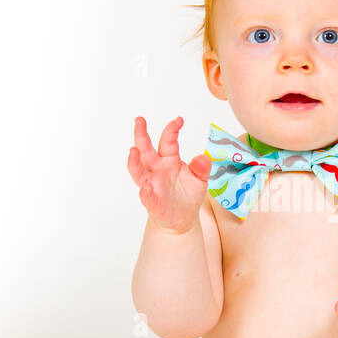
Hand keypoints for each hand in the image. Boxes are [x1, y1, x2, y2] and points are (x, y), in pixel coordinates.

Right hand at [127, 116, 211, 233]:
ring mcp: (151, 184)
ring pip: (138, 171)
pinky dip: (145, 192)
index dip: (172, 130)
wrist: (182, 217)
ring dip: (134, 161)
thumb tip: (204, 157)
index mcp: (168, 159)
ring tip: (133, 151)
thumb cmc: (188, 194)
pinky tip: (146, 188)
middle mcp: (156, 169)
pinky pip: (146, 196)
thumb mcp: (200, 179)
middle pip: (145, 149)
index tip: (179, 120)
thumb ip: (202, 168)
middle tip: (139, 120)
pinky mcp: (152, 201)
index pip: (168, 141)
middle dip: (141, 134)